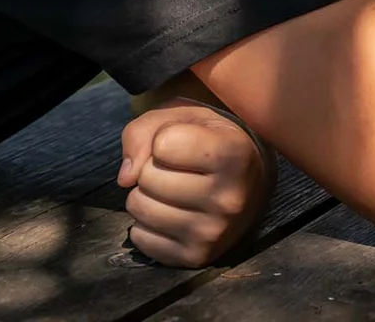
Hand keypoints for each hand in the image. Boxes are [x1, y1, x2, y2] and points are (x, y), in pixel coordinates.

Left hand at [118, 102, 271, 266]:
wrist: (249, 184)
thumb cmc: (212, 142)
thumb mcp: (186, 117)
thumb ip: (146, 130)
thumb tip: (125, 178)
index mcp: (233, 154)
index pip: (163, 143)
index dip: (165, 137)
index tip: (185, 142)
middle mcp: (228, 197)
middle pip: (147, 178)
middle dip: (151, 169)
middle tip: (176, 169)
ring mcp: (213, 232)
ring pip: (140, 209)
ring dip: (145, 196)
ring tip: (171, 191)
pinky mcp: (196, 257)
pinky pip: (140, 238)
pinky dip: (146, 225)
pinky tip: (172, 213)